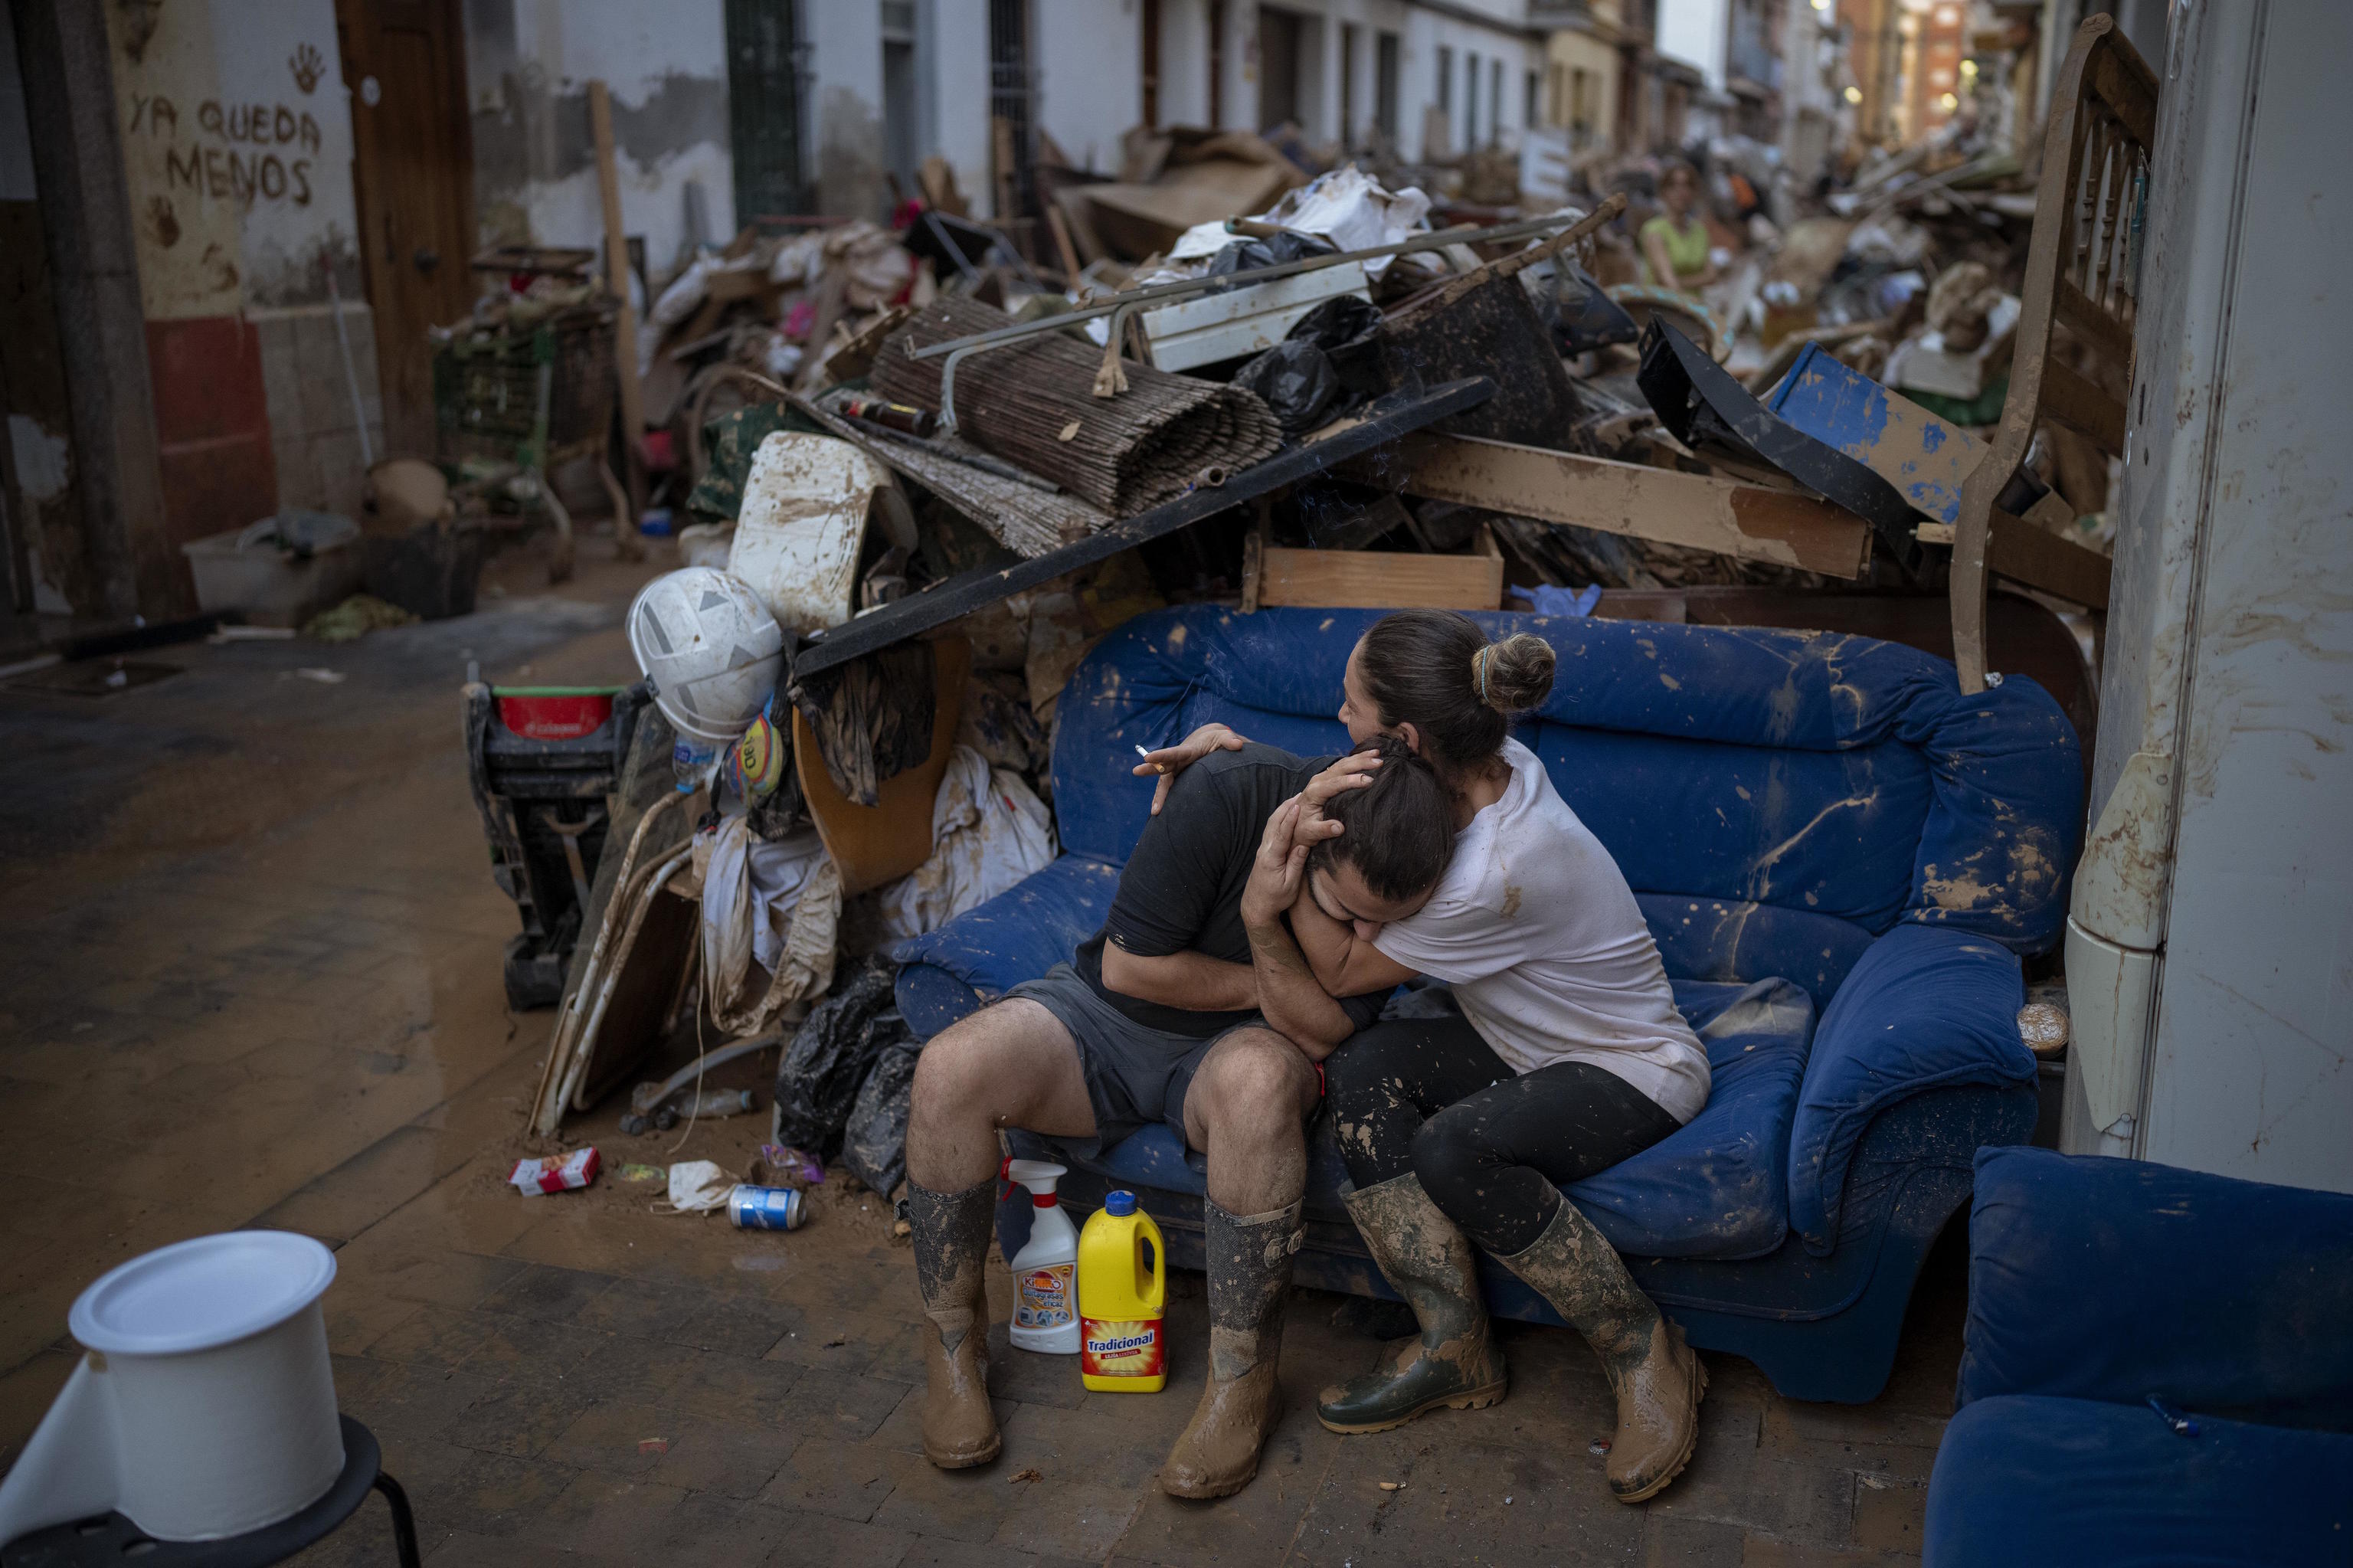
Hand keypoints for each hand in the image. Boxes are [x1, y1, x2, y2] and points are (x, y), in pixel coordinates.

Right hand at [1132, 723, 1247, 814]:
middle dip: (1149, 769)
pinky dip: (1166, 802)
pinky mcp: (1179, 780)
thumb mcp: (1224, 737)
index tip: (1148, 757)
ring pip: (1165, 784)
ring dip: (1159, 797)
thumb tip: (1238, 745)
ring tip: (1156, 812)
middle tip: (1136, 771)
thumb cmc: (1216, 740)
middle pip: (1162, 767)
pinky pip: (1171, 792)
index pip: (1173, 753)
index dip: (1161, 755)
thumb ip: (1229, 740)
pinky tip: (1163, 818)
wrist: (1208, 744)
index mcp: (1187, 751)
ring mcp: (1177, 772)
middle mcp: (1178, 762)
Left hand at [1241, 795, 1310, 928]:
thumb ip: (1296, 863)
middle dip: (1286, 807)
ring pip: (1271, 824)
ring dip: (1282, 810)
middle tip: (1300, 794)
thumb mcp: (1290, 885)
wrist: (1256, 906)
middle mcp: (1264, 850)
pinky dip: (1279, 818)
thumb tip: (1304, 845)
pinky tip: (1286, 813)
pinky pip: (1271, 829)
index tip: (1297, 806)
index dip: (1290, 820)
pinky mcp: (1264, 851)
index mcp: (1271, 859)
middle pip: (1274, 823)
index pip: (1281, 835)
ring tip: (1296, 798)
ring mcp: (1262, 849)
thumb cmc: (1276, 899)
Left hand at [1291, 750, 1378, 846]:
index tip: (1369, 781)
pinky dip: (1356, 759)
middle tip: (1379, 762)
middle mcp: (1317, 781)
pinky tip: (1368, 755)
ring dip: (1361, 758)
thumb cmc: (1303, 830)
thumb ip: (1324, 830)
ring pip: (1343, 763)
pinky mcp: (1327, 777)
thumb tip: (1339, 828)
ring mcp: (1322, 777)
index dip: (1352, 781)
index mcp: (1314, 792)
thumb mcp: (1311, 833)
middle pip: (1341, 768)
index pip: (1335, 783)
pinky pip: (1343, 764)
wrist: (1294, 824)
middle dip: (1361, 763)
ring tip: (1378, 754)